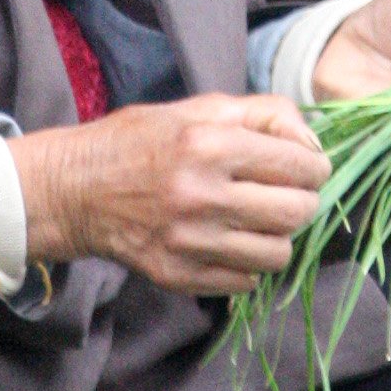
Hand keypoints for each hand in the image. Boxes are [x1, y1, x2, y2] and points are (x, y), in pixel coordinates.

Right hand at [10, 94, 327, 291]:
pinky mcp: (177, 275)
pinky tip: (229, 242)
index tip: (308, 169)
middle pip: (297, 212)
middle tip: (286, 195)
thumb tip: (313, 147)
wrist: (75, 189)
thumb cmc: (142, 141)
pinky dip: (247, 264)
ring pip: (278, 254)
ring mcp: (189, 241)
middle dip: (303, 202)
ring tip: (258, 221)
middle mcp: (202, 195)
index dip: (315, 168)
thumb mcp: (200, 108)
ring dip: (277, 237)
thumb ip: (265, 114)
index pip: (299, 166)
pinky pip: (246, 282)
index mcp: (210, 145)